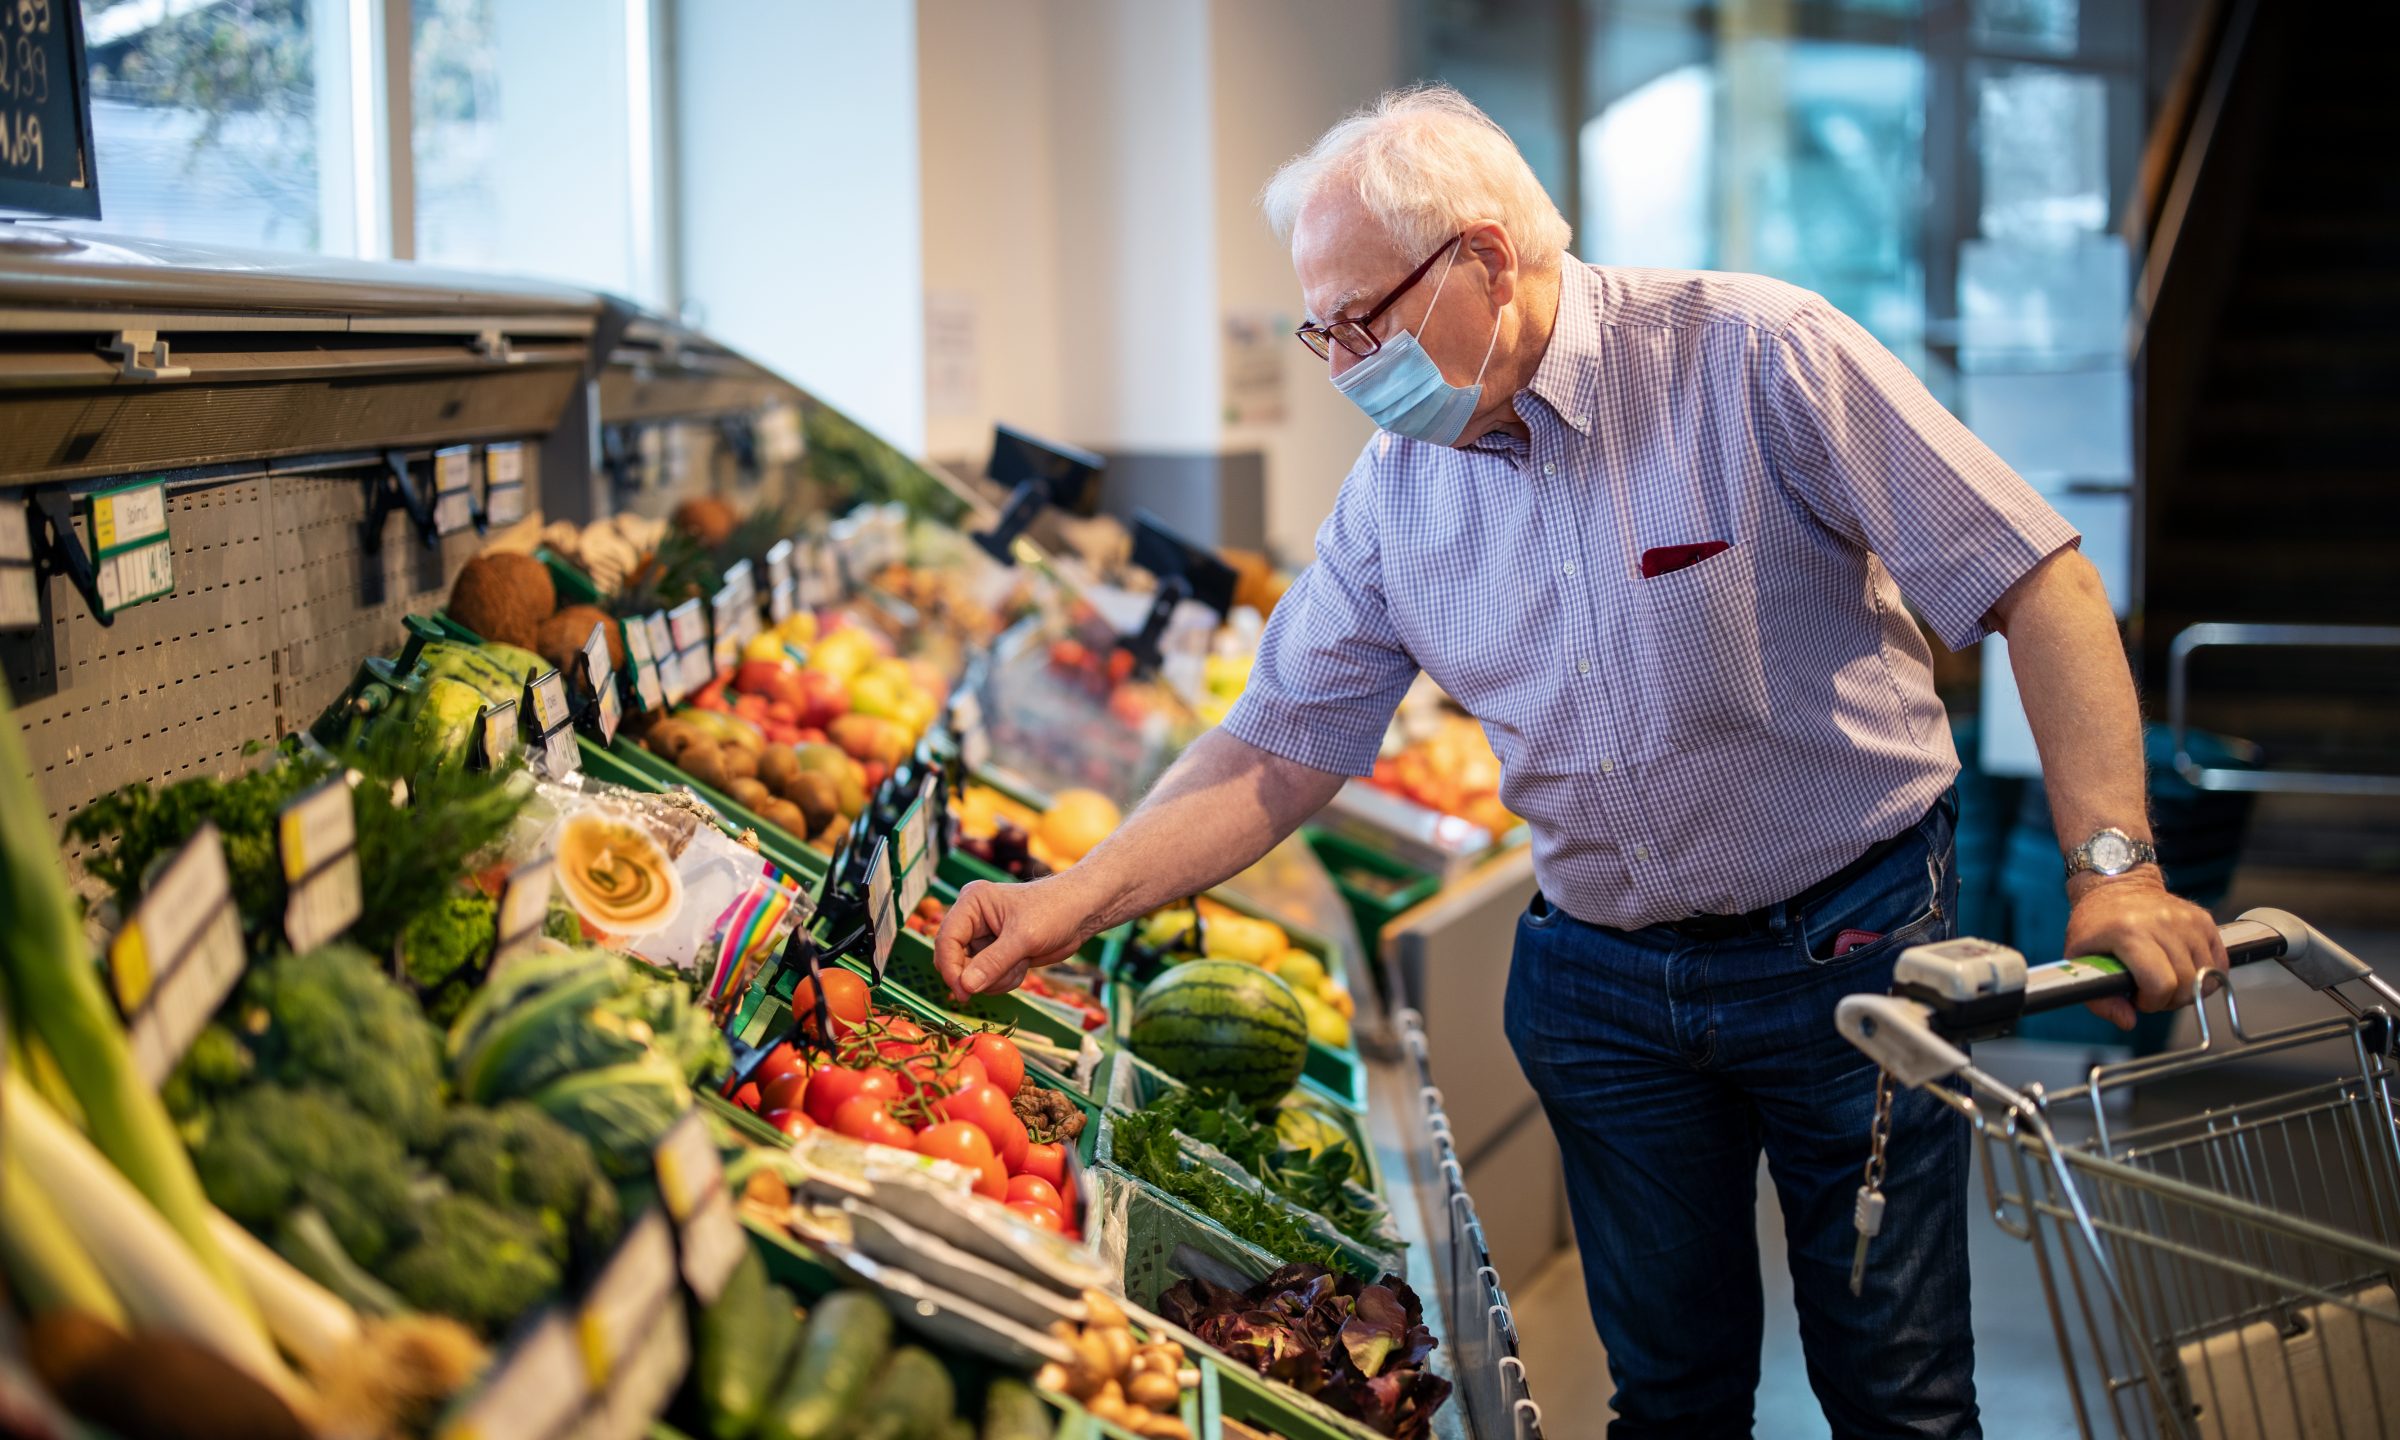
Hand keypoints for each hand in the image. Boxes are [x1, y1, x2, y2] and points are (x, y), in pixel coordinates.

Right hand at [932, 874, 1102, 1001]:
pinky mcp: (995, 953)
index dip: (951, 969)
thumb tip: (965, 987)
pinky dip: (1005, 979)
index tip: (964, 993)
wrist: (1081, 913)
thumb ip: (993, 963)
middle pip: (954, 961)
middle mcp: (972, 919)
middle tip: (1006, 974)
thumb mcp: (1024, 938)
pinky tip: (1023, 964)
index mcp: (972, 903)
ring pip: (972, 975)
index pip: (946, 940)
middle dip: (980, 975)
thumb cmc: (1055, 911)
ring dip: (996, 978)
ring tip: (1021, 962)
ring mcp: (983, 937)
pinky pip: (988, 978)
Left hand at [2064, 871, 2229, 1029]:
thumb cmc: (2096, 924)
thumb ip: (2099, 999)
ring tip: (2166, 979)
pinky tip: (2183, 971)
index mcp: (2129, 933)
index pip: (2160, 984)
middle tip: (2152, 992)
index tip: (2139, 998)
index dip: (2151, 1002)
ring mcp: (2187, 920)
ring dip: (2188, 989)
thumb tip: (2128, 1021)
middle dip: (2169, 999)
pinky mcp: (2204, 920)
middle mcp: (2163, 923)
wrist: (2116, 885)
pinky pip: (2219, 964)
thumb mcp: (2080, 958)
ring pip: (2205, 977)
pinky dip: (2205, 976)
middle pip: (2186, 984)